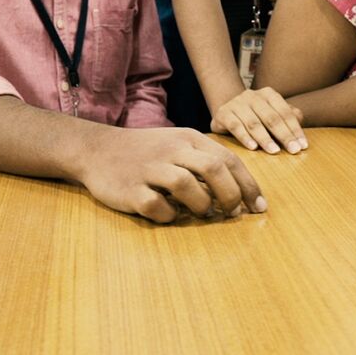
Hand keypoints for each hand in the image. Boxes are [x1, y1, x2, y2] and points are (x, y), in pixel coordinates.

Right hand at [80, 127, 266, 223]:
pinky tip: (169, 215)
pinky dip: (169, 215)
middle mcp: (171, 151)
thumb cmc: (147, 151)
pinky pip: (157, 206)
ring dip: (201, 205)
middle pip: (213, 169)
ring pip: (186, 186)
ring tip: (201, 213)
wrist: (97, 149)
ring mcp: (149, 170)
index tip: (259, 207)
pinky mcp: (130, 190)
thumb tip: (239, 192)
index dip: (248, 185)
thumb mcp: (178, 145)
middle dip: (231, 195)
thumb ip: (206, 162)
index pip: (228, 160)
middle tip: (232, 213)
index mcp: (188, 139)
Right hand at [210, 86, 306, 153]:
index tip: (303, 146)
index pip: (284, 112)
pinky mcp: (223, 113)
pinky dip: (245, 138)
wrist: (226, 112)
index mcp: (268, 94)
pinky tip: (253, 148)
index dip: (295, 129)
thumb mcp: (273, 114)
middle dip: (284, 135)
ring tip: (274, 151)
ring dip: (265, 139)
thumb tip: (300, 119)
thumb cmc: (256, 116)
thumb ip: (288, 116)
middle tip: (293, 151)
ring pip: (253, 123)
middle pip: (271, 117)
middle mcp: (252, 96)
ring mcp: (236, 103)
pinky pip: (235, 126)